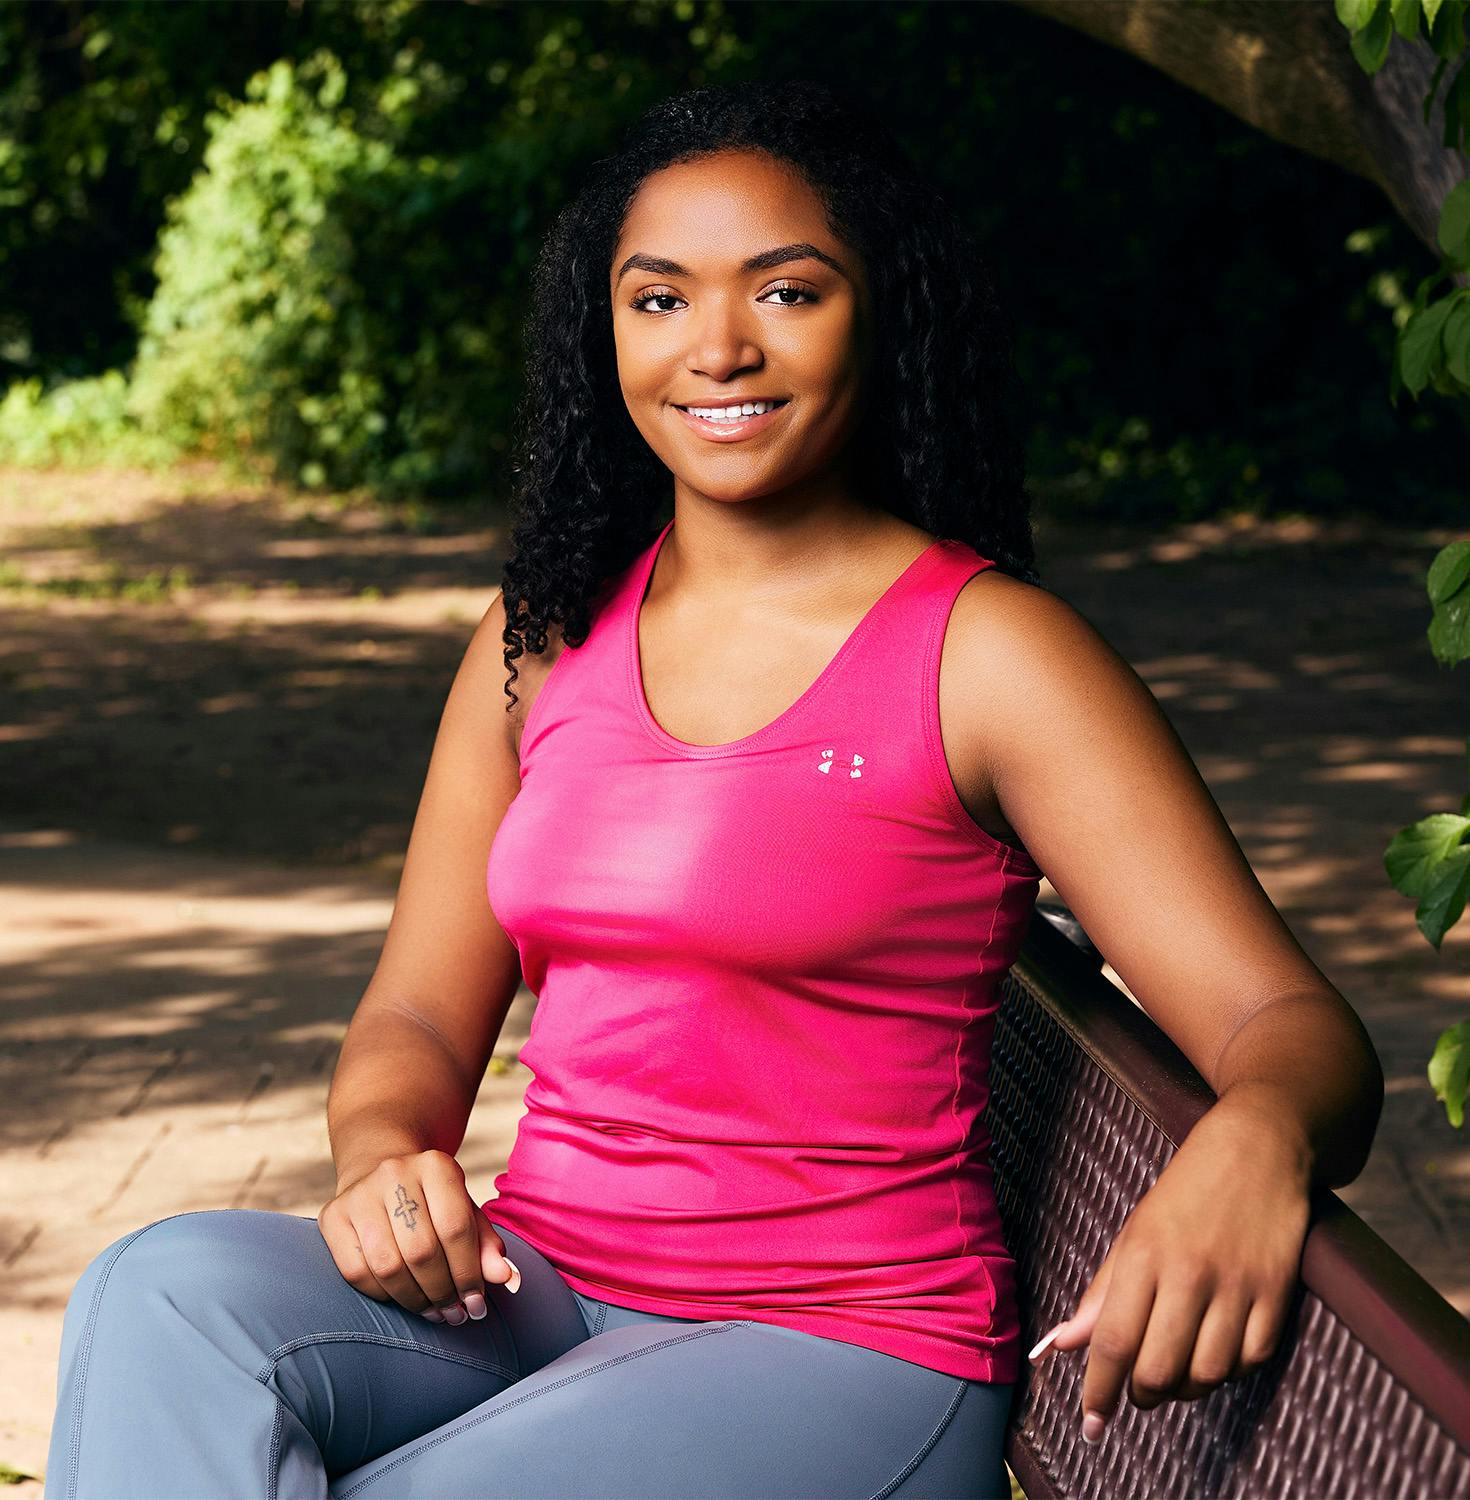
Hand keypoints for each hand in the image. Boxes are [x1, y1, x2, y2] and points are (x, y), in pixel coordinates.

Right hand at [319, 1150, 520, 1323]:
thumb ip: (486, 1245)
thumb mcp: (465, 1212)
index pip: (456, 1228)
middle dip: (443, 1292)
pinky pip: (356, 1272)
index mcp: (436, 1164)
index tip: (478, 1304)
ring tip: (433, 1313)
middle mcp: (394, 1173)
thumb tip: (508, 1279)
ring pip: (388, 1265)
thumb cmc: (433, 1202)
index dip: (469, 1274)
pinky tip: (401, 1299)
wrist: (380, 1172)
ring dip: (414, 1300)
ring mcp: (359, 1194)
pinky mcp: (332, 1216)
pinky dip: (383, 1295)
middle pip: (422, 1251)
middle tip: (455, 1314)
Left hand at [1027, 1096, 1312, 1443]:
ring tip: (1174, 1371)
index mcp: (1144, 1254)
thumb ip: (1103, 1291)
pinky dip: (1229, 1371)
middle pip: (1160, 1370)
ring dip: (1186, 1388)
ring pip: (1207, 1375)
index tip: (1091, 1423)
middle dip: (1142, 1395)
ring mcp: (1238, 1286)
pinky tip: (1216, 1355)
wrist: (1259, 1147)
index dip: (1099, 1389)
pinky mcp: (1278, 1294)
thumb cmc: (1187, 1190)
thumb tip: (1065, 1343)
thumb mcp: (1135, 1230)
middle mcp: (1190, 1273)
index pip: (1114, 1341)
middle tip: (1137, 1390)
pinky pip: (1251, 1362)